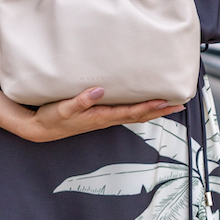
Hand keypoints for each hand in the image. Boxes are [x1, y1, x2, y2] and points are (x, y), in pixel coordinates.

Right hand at [19, 87, 184, 142]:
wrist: (40, 129)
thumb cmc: (51, 118)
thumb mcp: (63, 108)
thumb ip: (81, 100)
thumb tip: (100, 90)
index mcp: (101, 117)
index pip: (131, 112)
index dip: (150, 107)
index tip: (166, 102)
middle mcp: (106, 119)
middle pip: (139, 116)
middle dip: (160, 111)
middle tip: (180, 105)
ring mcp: (103, 119)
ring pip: (134, 115)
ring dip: (153, 110)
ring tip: (168, 105)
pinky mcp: (99, 116)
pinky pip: (125, 112)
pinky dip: (139, 109)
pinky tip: (143, 104)